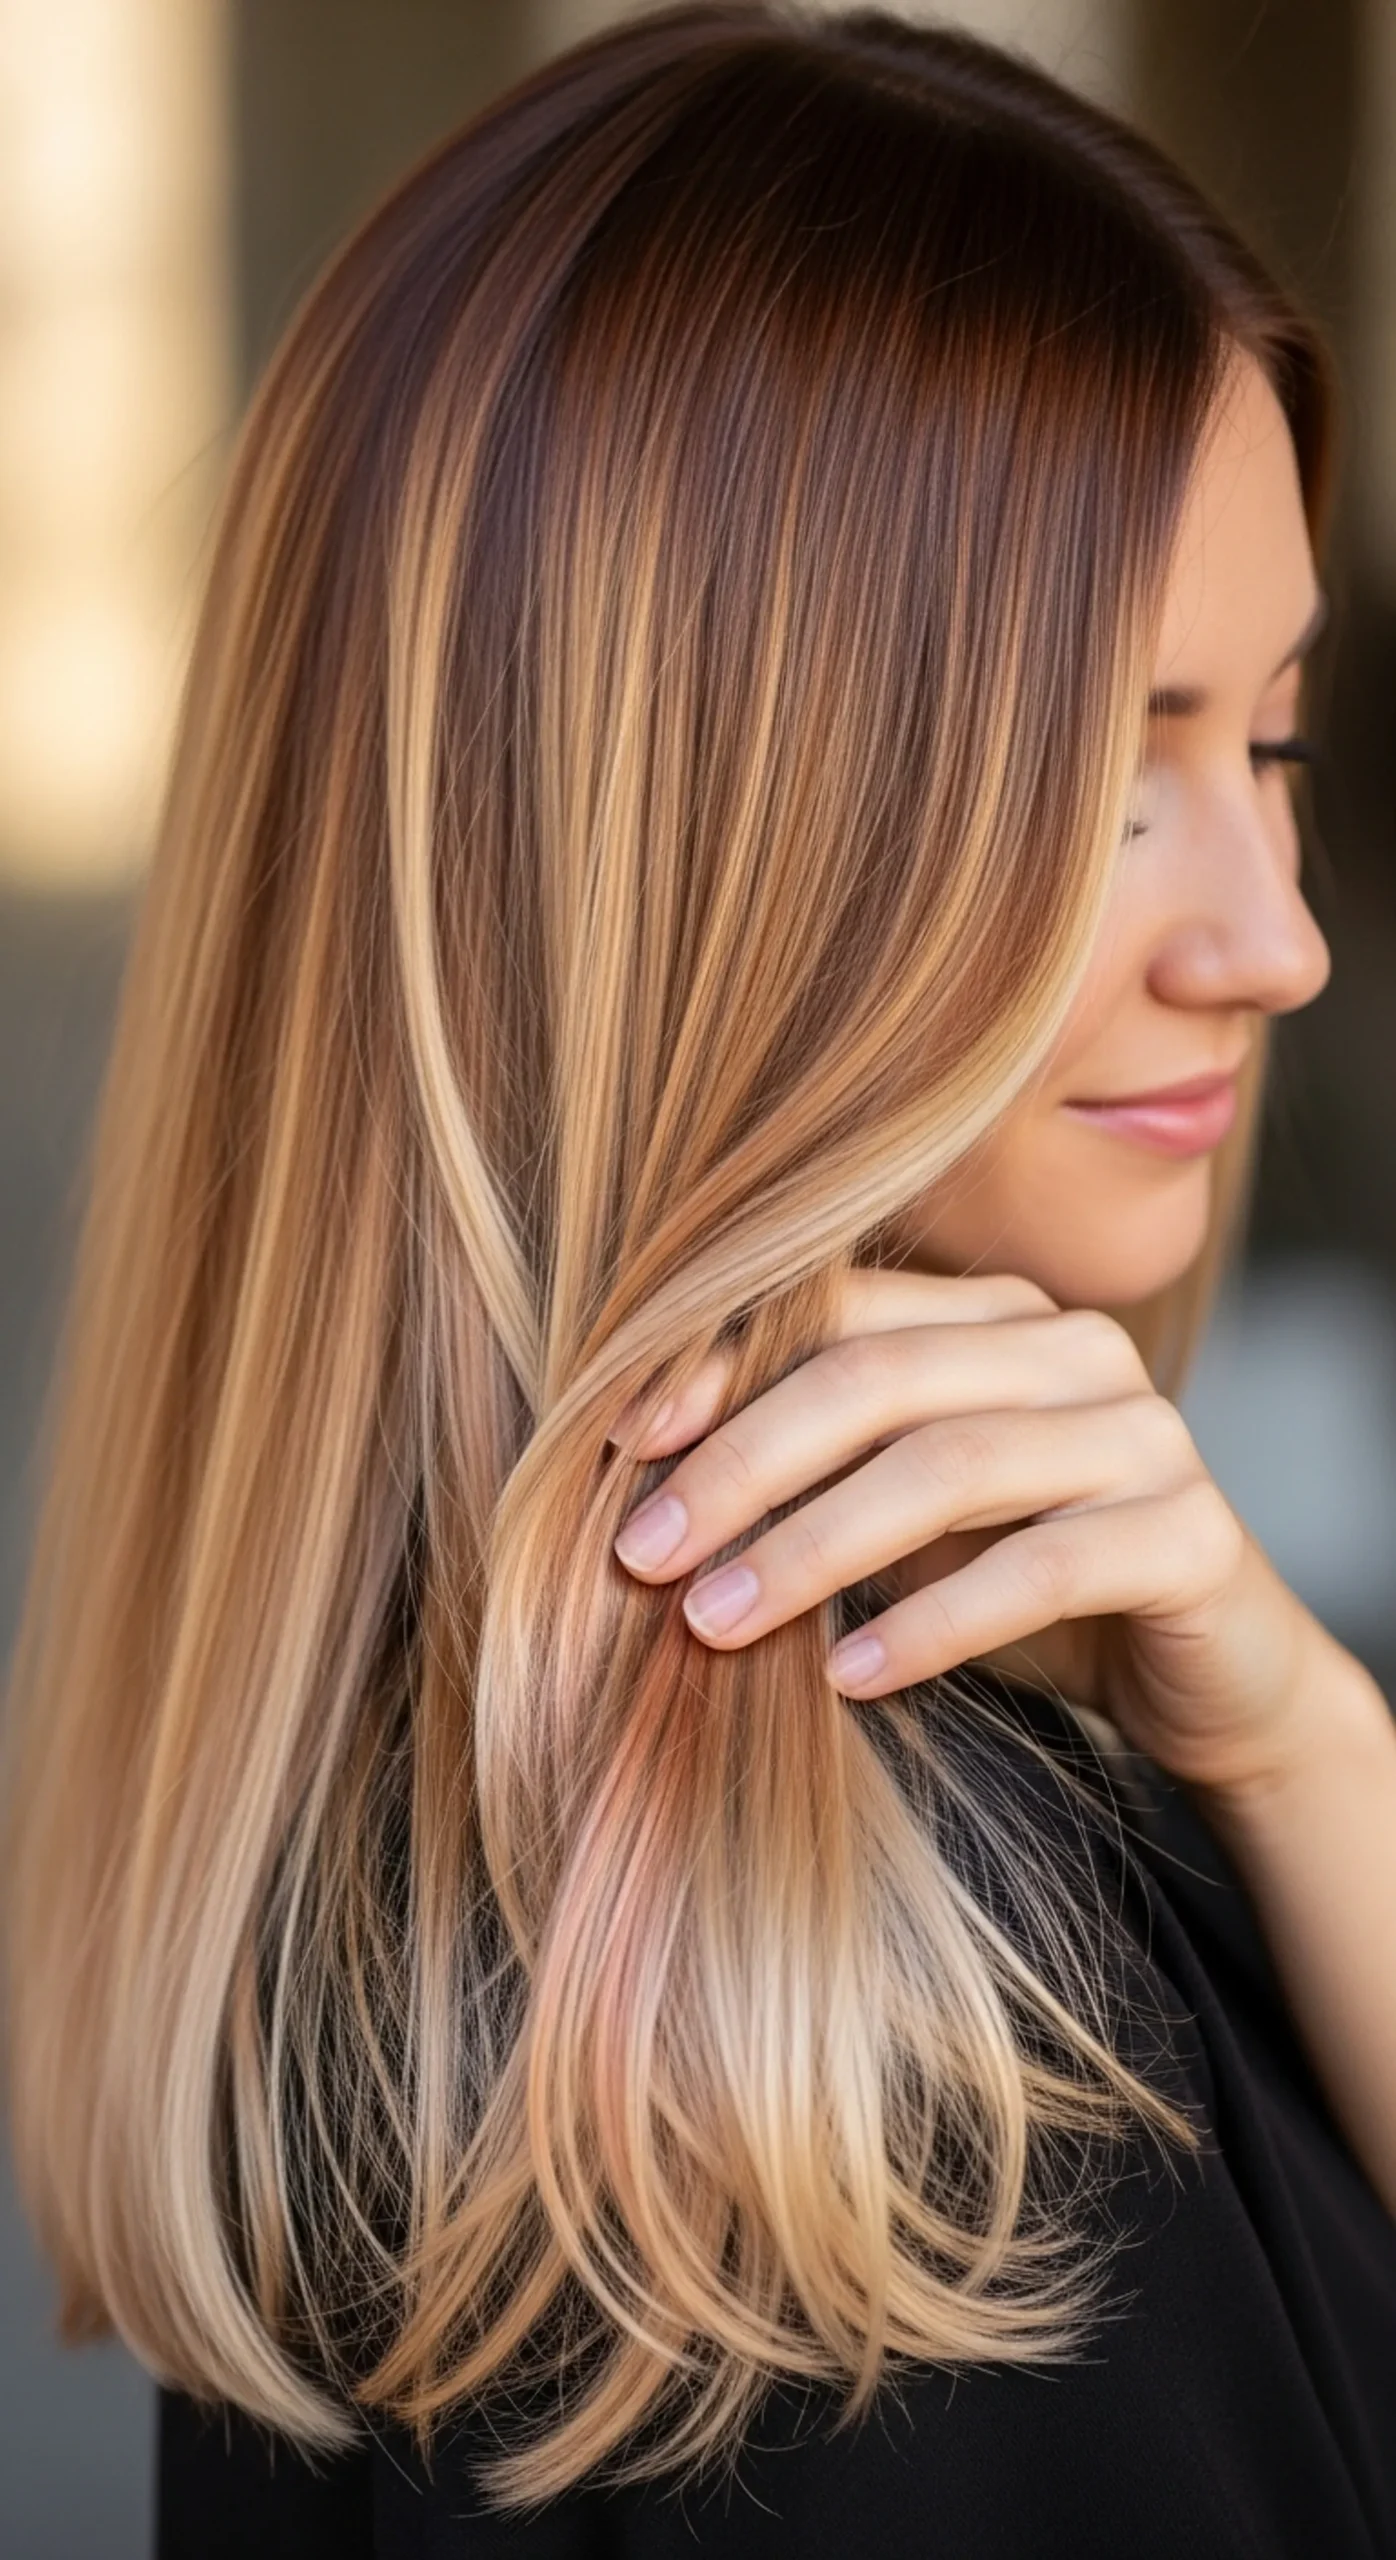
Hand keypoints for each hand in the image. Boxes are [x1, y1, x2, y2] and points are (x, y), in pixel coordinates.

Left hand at [608, 1267, 1350, 1803]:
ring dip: (812, 1548)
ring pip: (950, 1465)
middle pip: (880, 1377)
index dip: (721, 1366)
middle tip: (643, 1553)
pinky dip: (930, 1623)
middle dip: (744, 1464)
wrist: (1208, 1679)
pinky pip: (1040, 1570)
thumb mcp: (905, 1518)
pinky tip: (849, 1677)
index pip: (839, 1306)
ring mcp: (1145, 1433)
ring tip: (713, 1621)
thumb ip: (811, 1472)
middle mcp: (1075, 1349)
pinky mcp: (1193, 1534)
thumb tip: (633, 1482)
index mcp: (999, 1316)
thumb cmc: (1023, 1585)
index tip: (618, 1447)